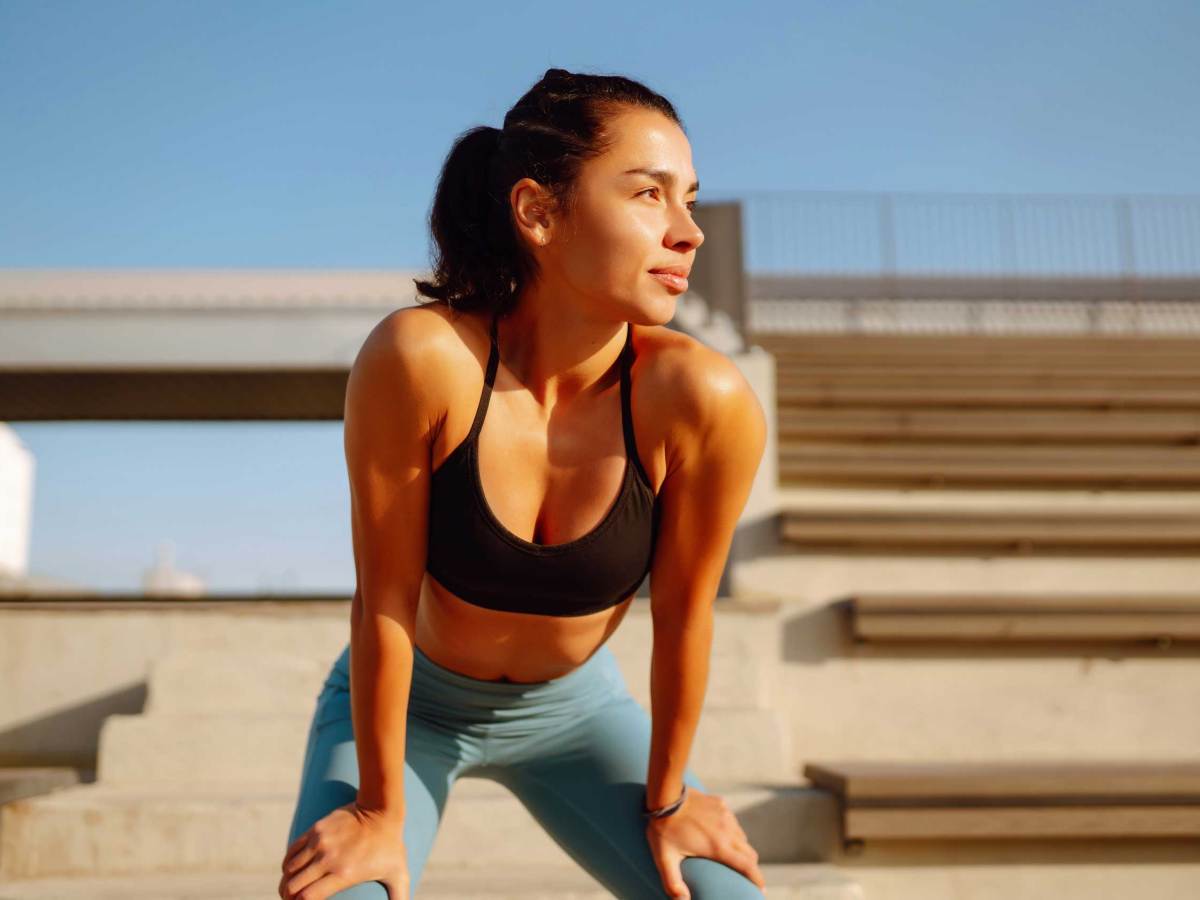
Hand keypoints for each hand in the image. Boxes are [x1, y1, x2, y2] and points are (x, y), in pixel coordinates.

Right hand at [279, 801, 409, 899]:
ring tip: (289, 889)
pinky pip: (291, 850)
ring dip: (286, 882)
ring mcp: (319, 842)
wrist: (381, 808)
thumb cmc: (391, 845)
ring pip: (289, 869)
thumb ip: (400, 898)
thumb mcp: (399, 874)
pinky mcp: (315, 829)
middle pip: (293, 885)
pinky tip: (290, 871)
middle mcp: (328, 859)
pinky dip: (288, 863)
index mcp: (344, 874)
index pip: (307, 897)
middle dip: (288, 897)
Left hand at [644, 787, 765, 898]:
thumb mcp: (665, 858)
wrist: (666, 794)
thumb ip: (673, 882)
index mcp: (718, 847)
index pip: (747, 866)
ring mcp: (726, 816)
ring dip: (741, 849)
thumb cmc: (664, 828)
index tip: (761, 890)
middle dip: (751, 867)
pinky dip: (732, 832)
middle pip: (749, 854)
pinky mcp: (721, 804)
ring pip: (742, 837)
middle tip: (747, 876)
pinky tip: (720, 834)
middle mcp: (727, 831)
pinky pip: (733, 821)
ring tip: (733, 856)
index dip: (757, 879)